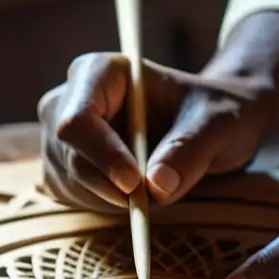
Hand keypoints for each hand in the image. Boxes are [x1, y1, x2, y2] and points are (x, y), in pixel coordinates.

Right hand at [38, 53, 270, 210]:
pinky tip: (137, 193)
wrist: (211, 124)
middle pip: (69, 155)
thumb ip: (189, 148)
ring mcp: (61, 135)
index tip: (134, 183)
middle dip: (110, 186)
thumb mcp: (217, 124)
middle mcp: (70, 100)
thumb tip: (157, 187)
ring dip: (112, 199)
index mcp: (101, 73)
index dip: (101, 155)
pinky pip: (72, 197)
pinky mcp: (65, 167)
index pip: (78, 120)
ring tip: (157, 184)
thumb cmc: (215, 112)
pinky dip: (105, 206)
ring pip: (70, 182)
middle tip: (155, 198)